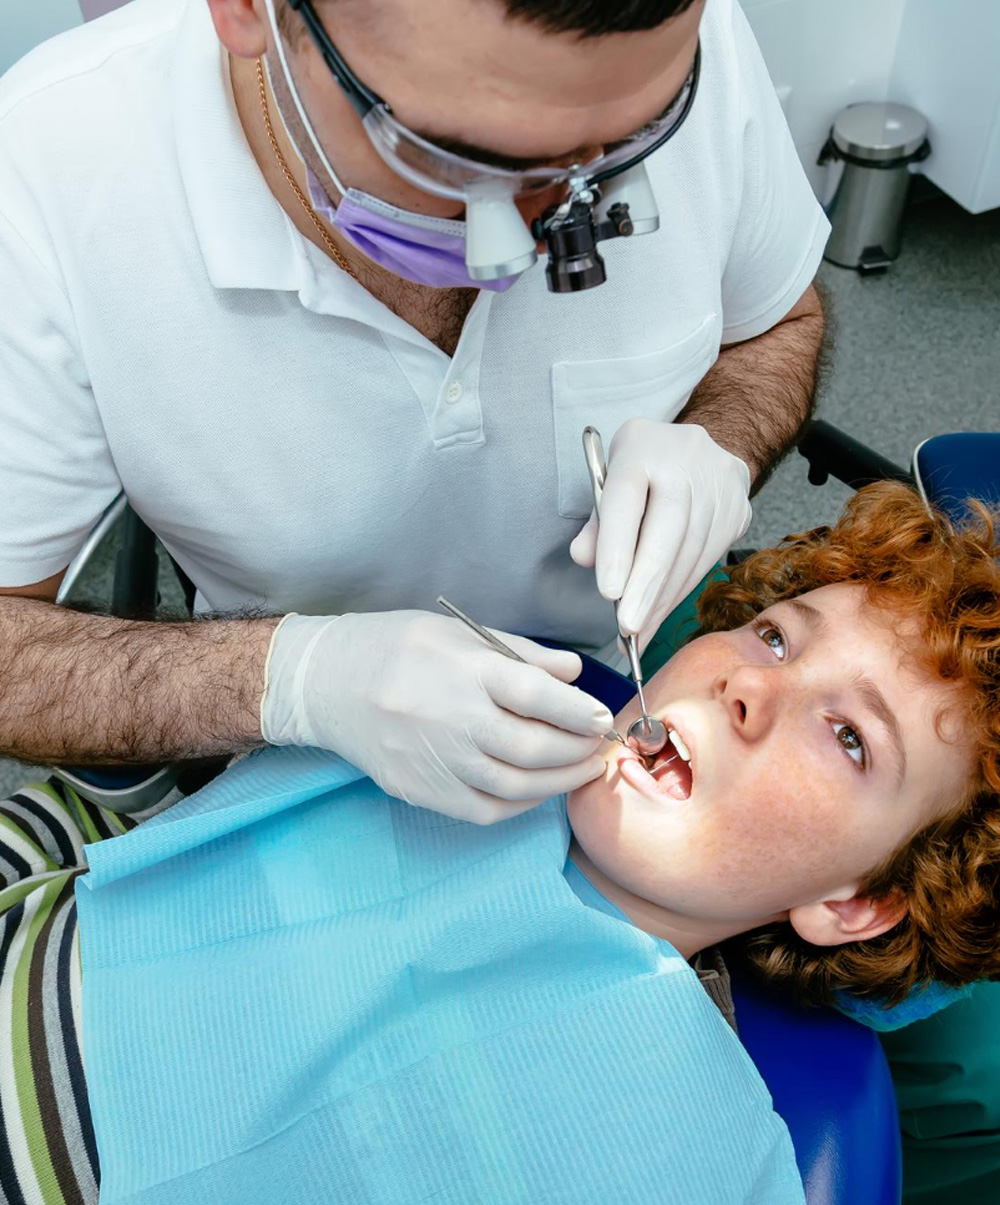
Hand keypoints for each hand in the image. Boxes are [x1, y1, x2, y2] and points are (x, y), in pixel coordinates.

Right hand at [260, 610, 612, 822]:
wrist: (325, 684)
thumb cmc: (396, 648)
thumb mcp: (457, 631)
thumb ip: (519, 653)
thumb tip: (574, 672)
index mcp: (463, 669)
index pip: (536, 695)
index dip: (578, 711)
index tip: (602, 716)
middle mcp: (451, 719)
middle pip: (533, 746)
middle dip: (578, 750)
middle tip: (600, 745)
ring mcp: (435, 761)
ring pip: (516, 785)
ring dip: (560, 782)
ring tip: (583, 768)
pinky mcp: (421, 790)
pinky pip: (486, 810)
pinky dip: (522, 804)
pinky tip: (539, 789)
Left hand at [570, 419, 751, 649]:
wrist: (709, 443)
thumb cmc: (646, 467)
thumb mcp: (610, 478)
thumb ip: (596, 520)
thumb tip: (583, 559)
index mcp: (642, 447)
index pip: (626, 499)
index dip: (617, 548)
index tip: (608, 593)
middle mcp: (685, 460)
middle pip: (667, 532)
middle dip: (645, 587)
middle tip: (627, 629)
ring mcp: (718, 486)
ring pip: (691, 553)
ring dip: (663, 599)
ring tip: (639, 633)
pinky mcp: (738, 510)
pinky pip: (708, 560)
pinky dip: (681, 590)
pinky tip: (661, 611)